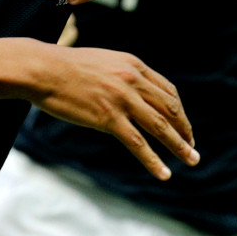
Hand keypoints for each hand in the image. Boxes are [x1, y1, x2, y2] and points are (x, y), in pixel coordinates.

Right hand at [23, 41, 199, 180]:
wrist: (43, 70)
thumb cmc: (66, 66)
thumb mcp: (103, 62)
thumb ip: (122, 74)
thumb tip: (132, 91)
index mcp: (134, 65)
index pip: (168, 91)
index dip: (180, 111)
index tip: (184, 126)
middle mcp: (133, 80)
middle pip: (170, 109)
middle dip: (185, 130)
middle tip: (193, 147)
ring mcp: (122, 99)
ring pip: (160, 127)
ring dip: (179, 146)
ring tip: (191, 160)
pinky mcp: (108, 118)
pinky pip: (137, 143)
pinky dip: (153, 160)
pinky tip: (164, 173)